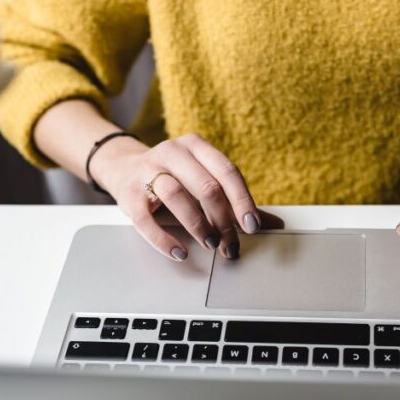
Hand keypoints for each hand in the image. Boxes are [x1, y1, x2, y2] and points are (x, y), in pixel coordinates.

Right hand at [93, 132, 277, 260]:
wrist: (123, 169)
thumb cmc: (174, 179)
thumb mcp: (204, 182)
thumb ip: (236, 202)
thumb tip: (276, 224)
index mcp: (196, 146)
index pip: (227, 171)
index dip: (242, 200)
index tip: (252, 226)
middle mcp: (172, 152)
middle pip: (205, 186)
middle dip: (223, 220)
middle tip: (231, 244)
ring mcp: (148, 171)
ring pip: (177, 196)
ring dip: (198, 225)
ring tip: (211, 244)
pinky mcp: (128, 194)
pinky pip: (146, 220)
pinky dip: (164, 239)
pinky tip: (180, 253)